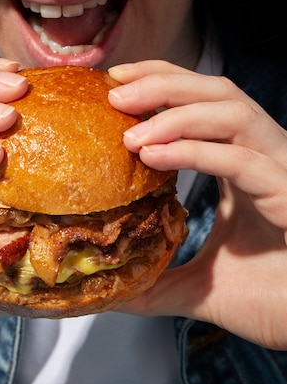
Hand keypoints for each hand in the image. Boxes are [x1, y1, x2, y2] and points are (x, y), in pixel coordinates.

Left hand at [108, 60, 286, 348]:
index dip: (161, 84)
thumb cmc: (265, 300)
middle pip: (215, 93)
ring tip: (131, 132)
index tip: (117, 86)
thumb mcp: (197, 286)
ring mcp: (277, 171)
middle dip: (163, 83)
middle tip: (115, 90)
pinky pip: (241, 159)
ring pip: (232, 112)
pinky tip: (155, 156)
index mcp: (241, 167)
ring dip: (177, 113)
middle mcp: (261, 158)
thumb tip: (113, 292)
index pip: (202, 105)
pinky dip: (196, 151)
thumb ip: (156, 284)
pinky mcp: (286, 193)